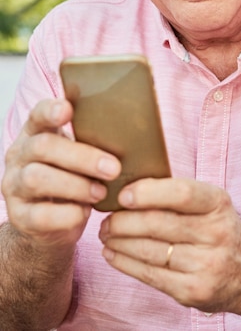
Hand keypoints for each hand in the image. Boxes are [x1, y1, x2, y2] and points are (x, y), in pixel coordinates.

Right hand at [2, 99, 120, 248]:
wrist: (48, 224)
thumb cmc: (71, 178)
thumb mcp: (77, 155)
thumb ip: (92, 140)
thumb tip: (134, 131)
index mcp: (35, 133)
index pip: (38, 114)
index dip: (51, 110)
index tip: (68, 110)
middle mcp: (19, 156)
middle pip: (43, 146)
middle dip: (82, 157)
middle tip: (113, 168)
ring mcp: (14, 186)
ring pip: (37, 178)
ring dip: (76, 185)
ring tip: (101, 192)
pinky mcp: (19, 217)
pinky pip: (40, 215)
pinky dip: (67, 214)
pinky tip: (84, 212)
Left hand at [99, 178, 240, 313]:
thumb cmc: (219, 229)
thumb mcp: (211, 204)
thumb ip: (177, 195)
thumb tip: (129, 185)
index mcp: (218, 204)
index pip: (181, 193)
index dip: (148, 193)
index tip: (122, 194)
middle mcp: (216, 234)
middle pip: (158, 224)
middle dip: (123, 221)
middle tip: (106, 218)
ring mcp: (206, 265)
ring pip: (149, 251)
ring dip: (119, 242)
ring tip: (106, 234)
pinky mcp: (194, 292)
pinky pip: (150, 276)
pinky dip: (125, 263)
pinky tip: (113, 254)